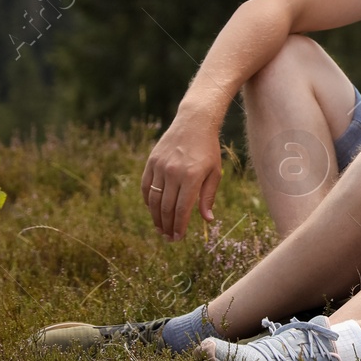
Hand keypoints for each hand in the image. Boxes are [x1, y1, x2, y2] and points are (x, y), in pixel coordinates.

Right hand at [140, 112, 222, 240]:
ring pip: (153, 199)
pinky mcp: (151, 162)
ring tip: (160, 229)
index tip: (178, 238)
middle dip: (167, 226)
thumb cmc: (208, 150)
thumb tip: (207, 220)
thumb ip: (208, 197)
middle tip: (169, 238)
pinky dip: (147, 201)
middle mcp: (173, 172)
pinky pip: (145, 186)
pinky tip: (152, 211)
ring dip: (155, 217)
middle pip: (166, 207)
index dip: (179, 226)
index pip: (182, 209)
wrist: (194, 122)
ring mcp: (160, 166)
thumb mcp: (215, 172)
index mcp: (192, 176)